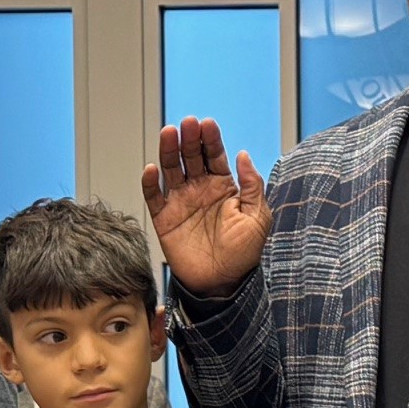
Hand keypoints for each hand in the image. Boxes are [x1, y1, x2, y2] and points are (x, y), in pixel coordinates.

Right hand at [142, 116, 270, 295]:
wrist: (223, 283)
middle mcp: (200, 189)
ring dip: (168, 151)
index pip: (214, 155)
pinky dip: (150, 182)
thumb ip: (253, 186)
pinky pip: (153, 197)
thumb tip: (244, 155)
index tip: (207, 124)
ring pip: (171, 170)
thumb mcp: (258, 218)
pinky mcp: (164, 218)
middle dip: (189, 139)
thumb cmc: (243, 253)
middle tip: (188, 124)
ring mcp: (181, 202)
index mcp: (223, 186)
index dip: (211, 139)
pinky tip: (152, 169)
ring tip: (169, 133)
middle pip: (191, 156)